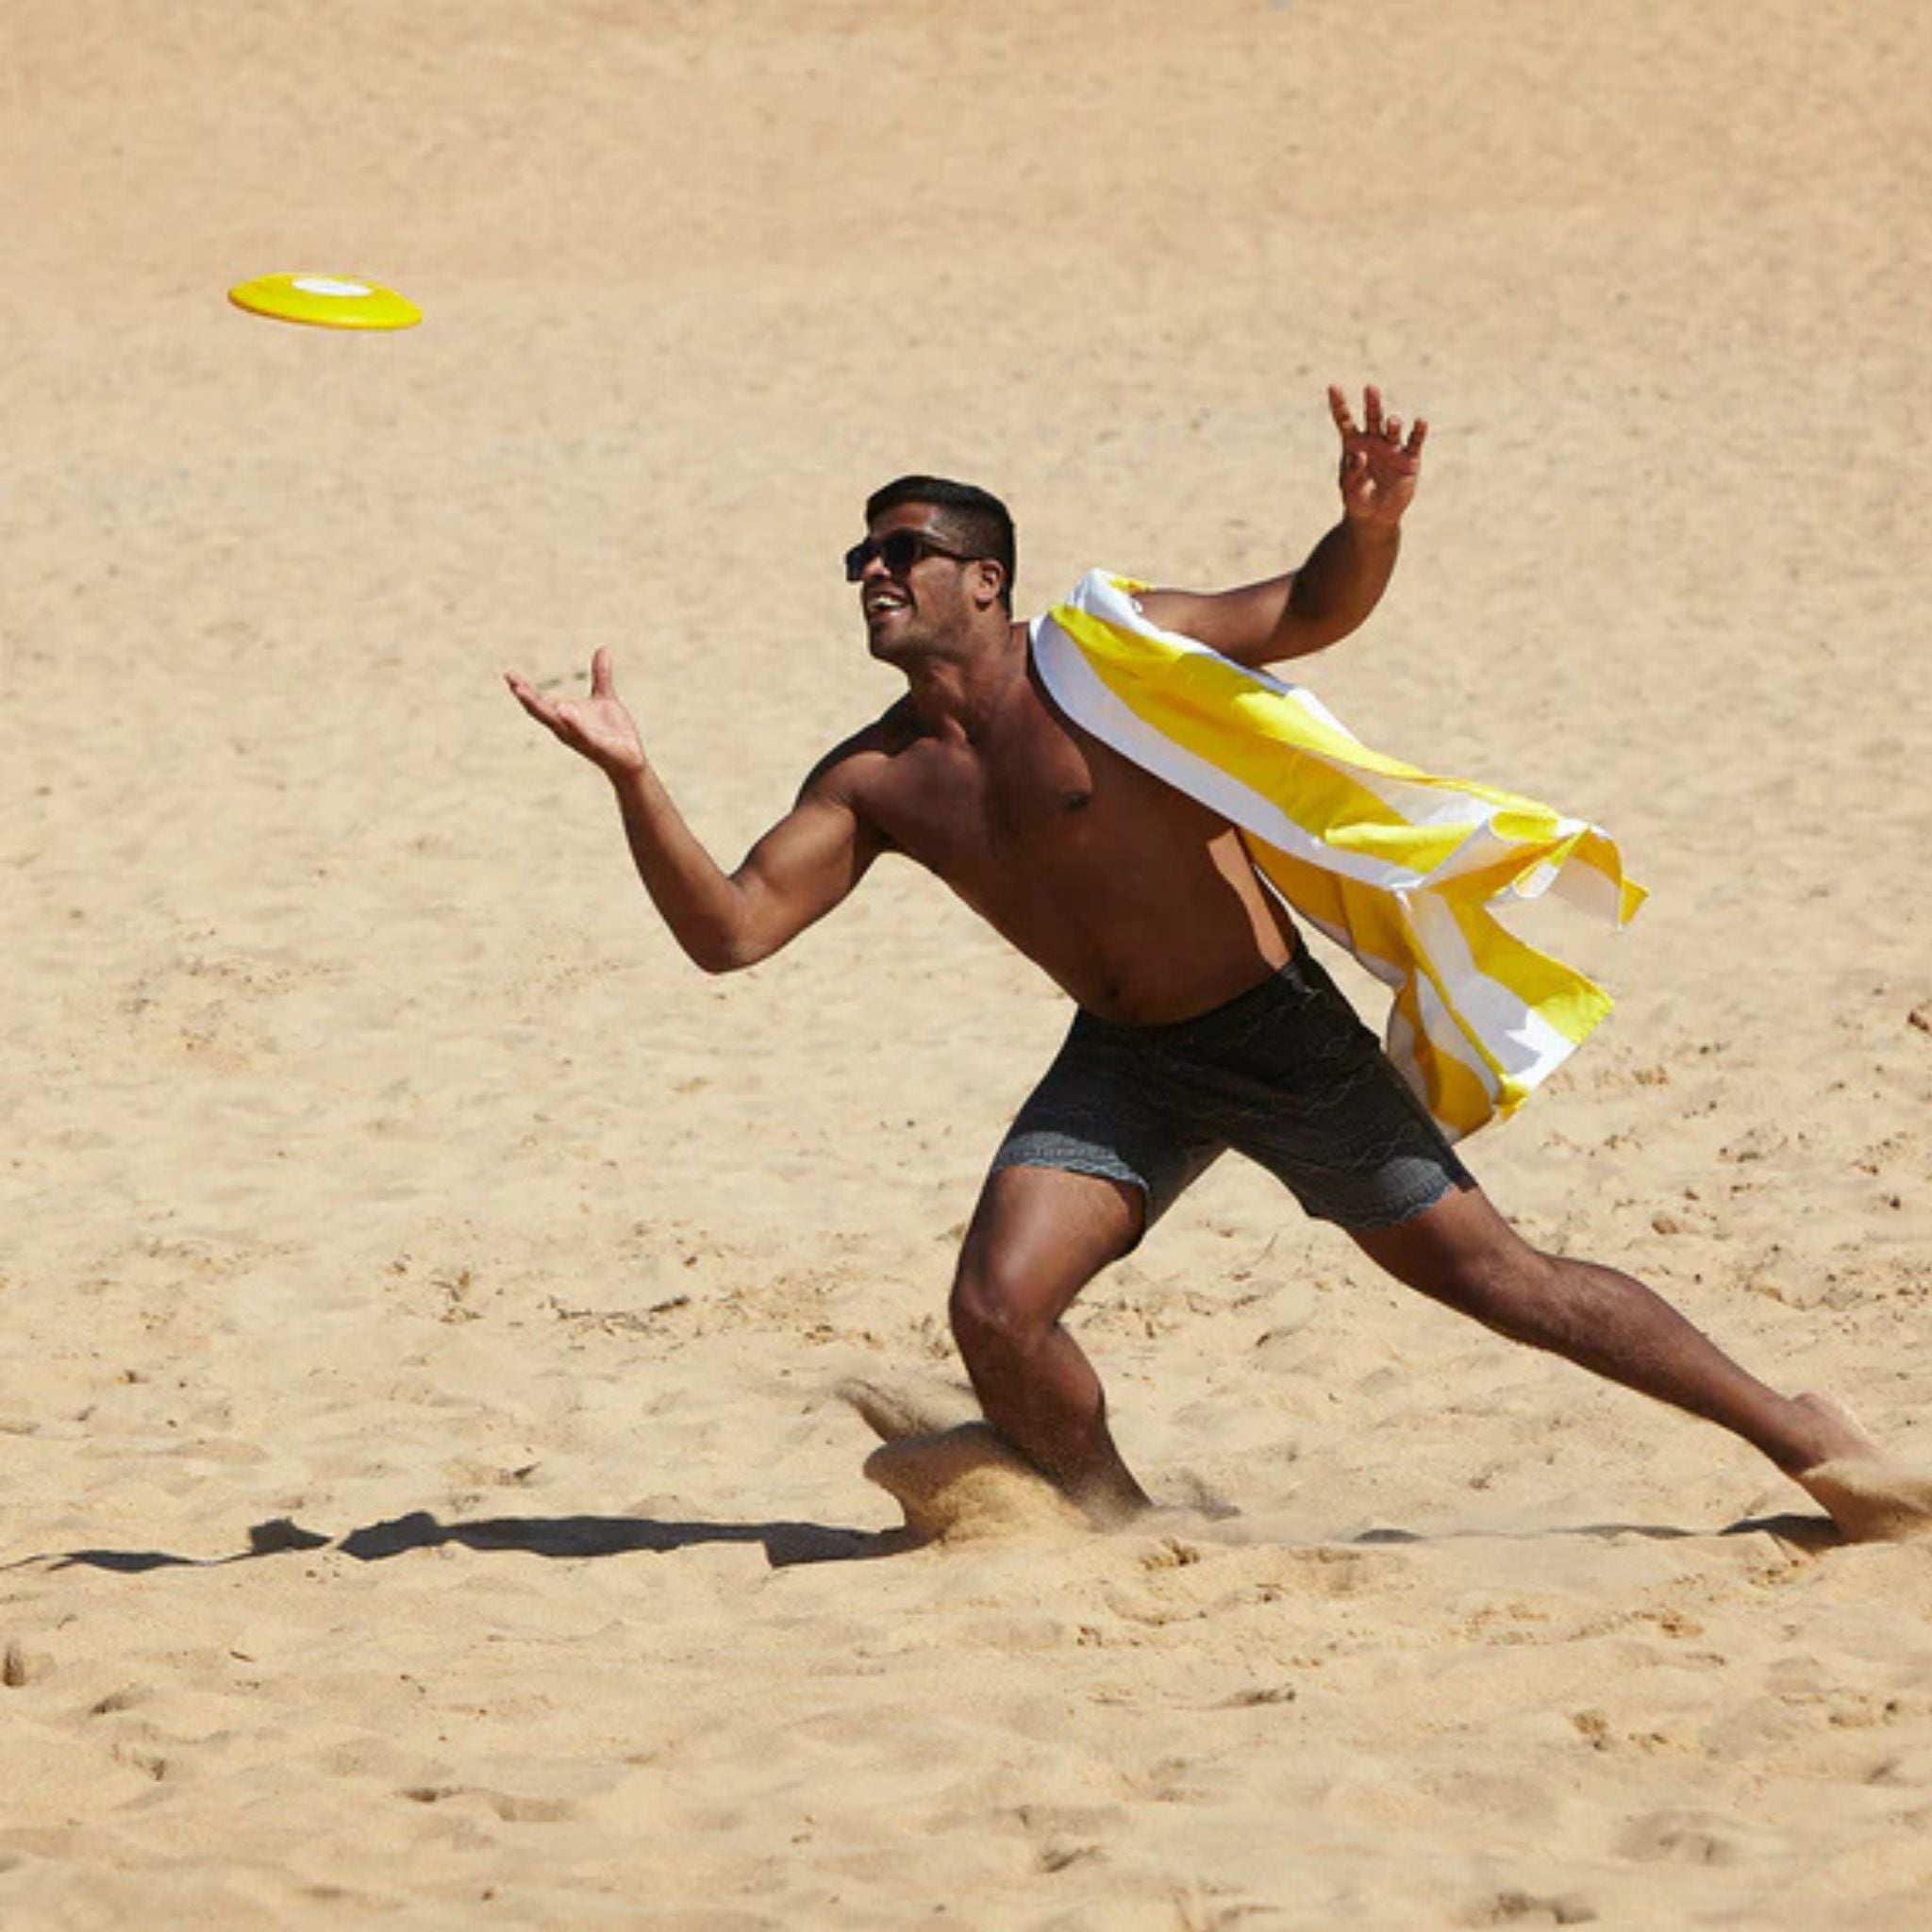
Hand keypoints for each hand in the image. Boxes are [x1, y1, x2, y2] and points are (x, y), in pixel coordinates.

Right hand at [505, 648, 645, 778]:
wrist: (631, 757)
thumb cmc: (614, 732)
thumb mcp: (604, 698)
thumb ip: (600, 675)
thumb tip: (602, 649)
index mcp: (564, 717)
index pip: (539, 701)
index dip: (523, 689)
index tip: (508, 674)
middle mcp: (565, 728)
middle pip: (540, 711)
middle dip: (525, 697)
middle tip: (511, 682)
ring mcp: (578, 737)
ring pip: (555, 722)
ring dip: (539, 707)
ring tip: (522, 691)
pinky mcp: (595, 745)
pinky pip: (581, 733)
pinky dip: (572, 721)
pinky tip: (563, 708)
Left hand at [1328, 384, 1426, 528]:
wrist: (1375, 518)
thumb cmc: (1357, 501)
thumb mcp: (1350, 488)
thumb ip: (1352, 472)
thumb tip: (1358, 454)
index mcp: (1354, 445)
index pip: (1345, 420)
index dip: (1339, 404)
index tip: (1333, 387)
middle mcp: (1374, 442)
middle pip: (1373, 418)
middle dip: (1372, 403)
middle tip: (1370, 388)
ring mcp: (1392, 449)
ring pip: (1393, 429)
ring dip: (1393, 424)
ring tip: (1392, 422)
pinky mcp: (1409, 460)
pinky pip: (1414, 442)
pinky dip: (1418, 431)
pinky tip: (1420, 422)